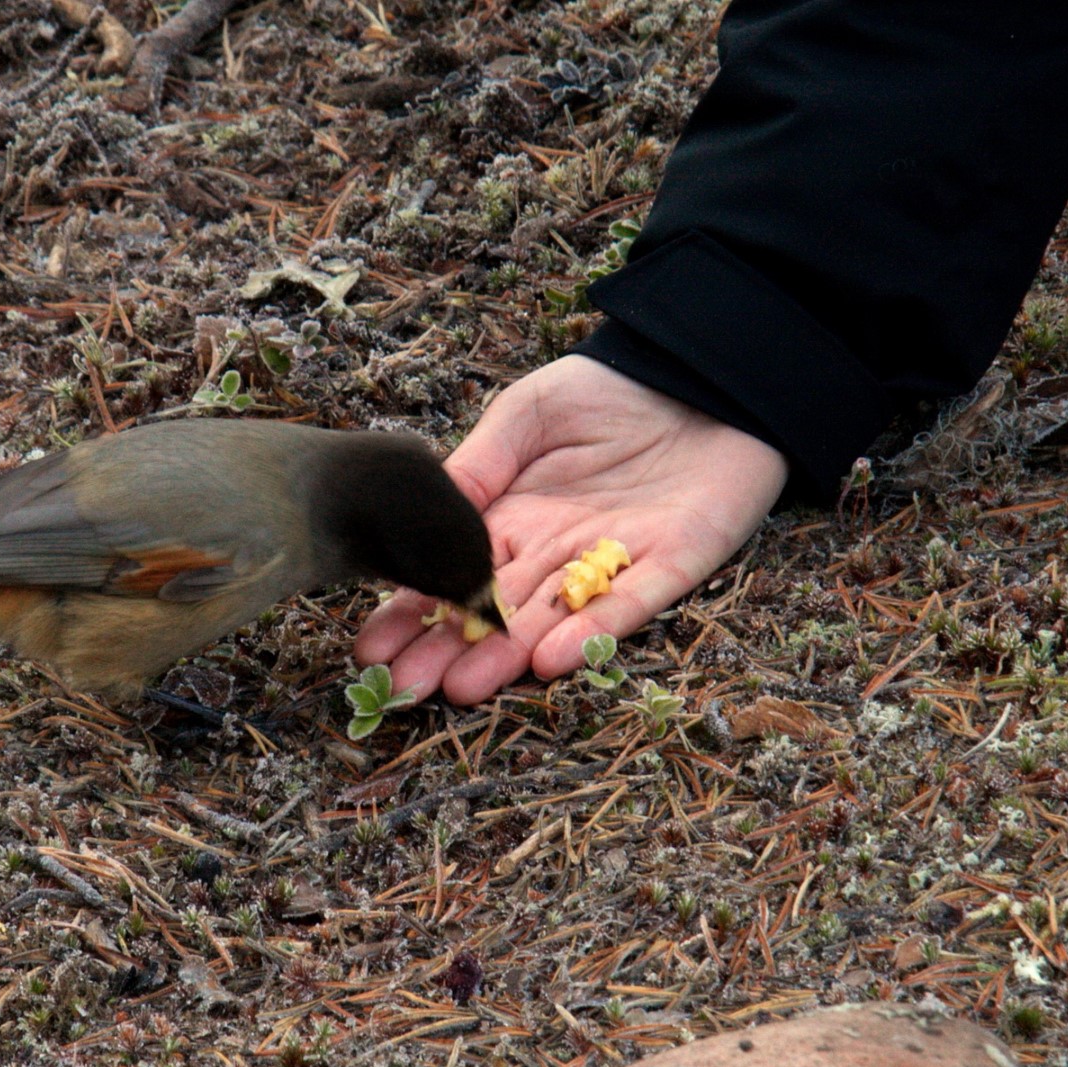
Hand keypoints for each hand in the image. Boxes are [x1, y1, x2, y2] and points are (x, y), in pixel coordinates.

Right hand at [355, 354, 788, 703]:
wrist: (695, 375)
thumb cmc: (605, 390)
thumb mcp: (529, 412)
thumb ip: (483, 459)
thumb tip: (431, 502)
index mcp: (514, 520)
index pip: (455, 575)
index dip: (414, 610)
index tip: (372, 646)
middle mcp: (555, 553)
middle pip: (494, 612)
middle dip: (447, 652)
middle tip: (401, 690)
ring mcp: (611, 564)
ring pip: (551, 621)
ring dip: (507, 658)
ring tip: (459, 690)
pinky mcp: (672, 562)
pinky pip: (629, 604)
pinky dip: (591, 632)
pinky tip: (548, 661)